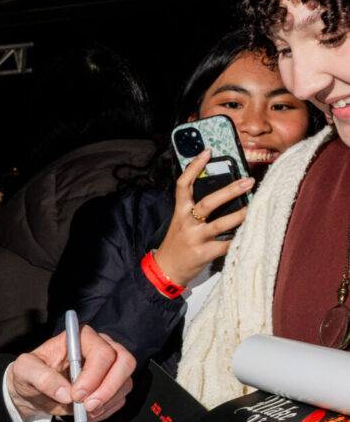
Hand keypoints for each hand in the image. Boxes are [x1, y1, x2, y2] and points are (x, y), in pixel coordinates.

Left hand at [6, 325, 134, 421]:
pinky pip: (120, 398)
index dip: (93, 375)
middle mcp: (101, 347)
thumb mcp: (24, 370)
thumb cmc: (30, 373)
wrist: (34, 390)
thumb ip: (40, 377)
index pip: (102, 351)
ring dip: (106, 402)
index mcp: (81, 336)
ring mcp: (110, 366)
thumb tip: (64, 392)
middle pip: (124, 363)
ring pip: (125, 383)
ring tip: (83, 412)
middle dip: (108, 389)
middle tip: (87, 407)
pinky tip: (87, 414)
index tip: (76, 395)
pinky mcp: (112, 385)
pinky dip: (106, 410)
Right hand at [155, 151, 253, 286]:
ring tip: (256, 206)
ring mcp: (195, 239)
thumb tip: (222, 192)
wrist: (166, 270)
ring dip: (241, 214)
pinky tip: (252, 232)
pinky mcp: (204, 253)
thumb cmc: (178, 243)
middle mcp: (186, 223)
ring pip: (221, 224)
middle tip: (248, 180)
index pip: (183, 185)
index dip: (194, 167)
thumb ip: (195, 209)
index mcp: (179, 212)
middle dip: (229, 190)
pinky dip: (240, 238)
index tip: (208, 152)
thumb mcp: (181, 222)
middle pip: (207, 203)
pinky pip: (227, 244)